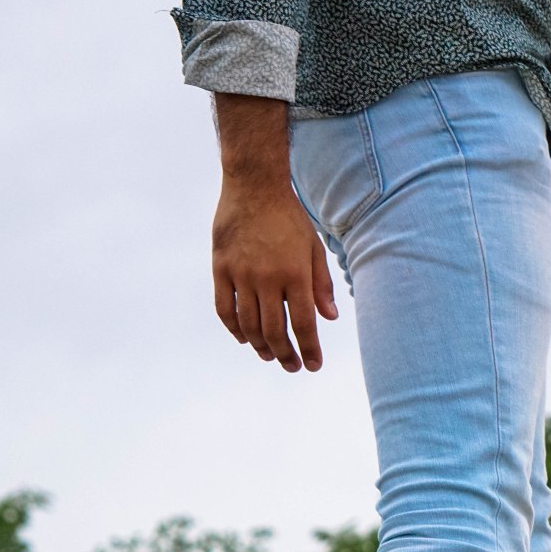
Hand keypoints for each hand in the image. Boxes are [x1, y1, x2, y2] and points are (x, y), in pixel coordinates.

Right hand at [212, 179, 337, 372]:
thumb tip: (329, 317)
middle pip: (275, 331)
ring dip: (260, 346)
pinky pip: (225, 309)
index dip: (309, 349)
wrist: (253, 185)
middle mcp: (267, 277)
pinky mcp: (221, 268)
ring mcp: (241, 274)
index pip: (304, 324)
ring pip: (249, 325)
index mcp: (295, 273)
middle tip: (292, 366)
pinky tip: (245, 338)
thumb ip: (322, 284)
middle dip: (285, 355)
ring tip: (270, 355)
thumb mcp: (313, 247)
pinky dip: (234, 329)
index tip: (313, 365)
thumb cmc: (288, 217)